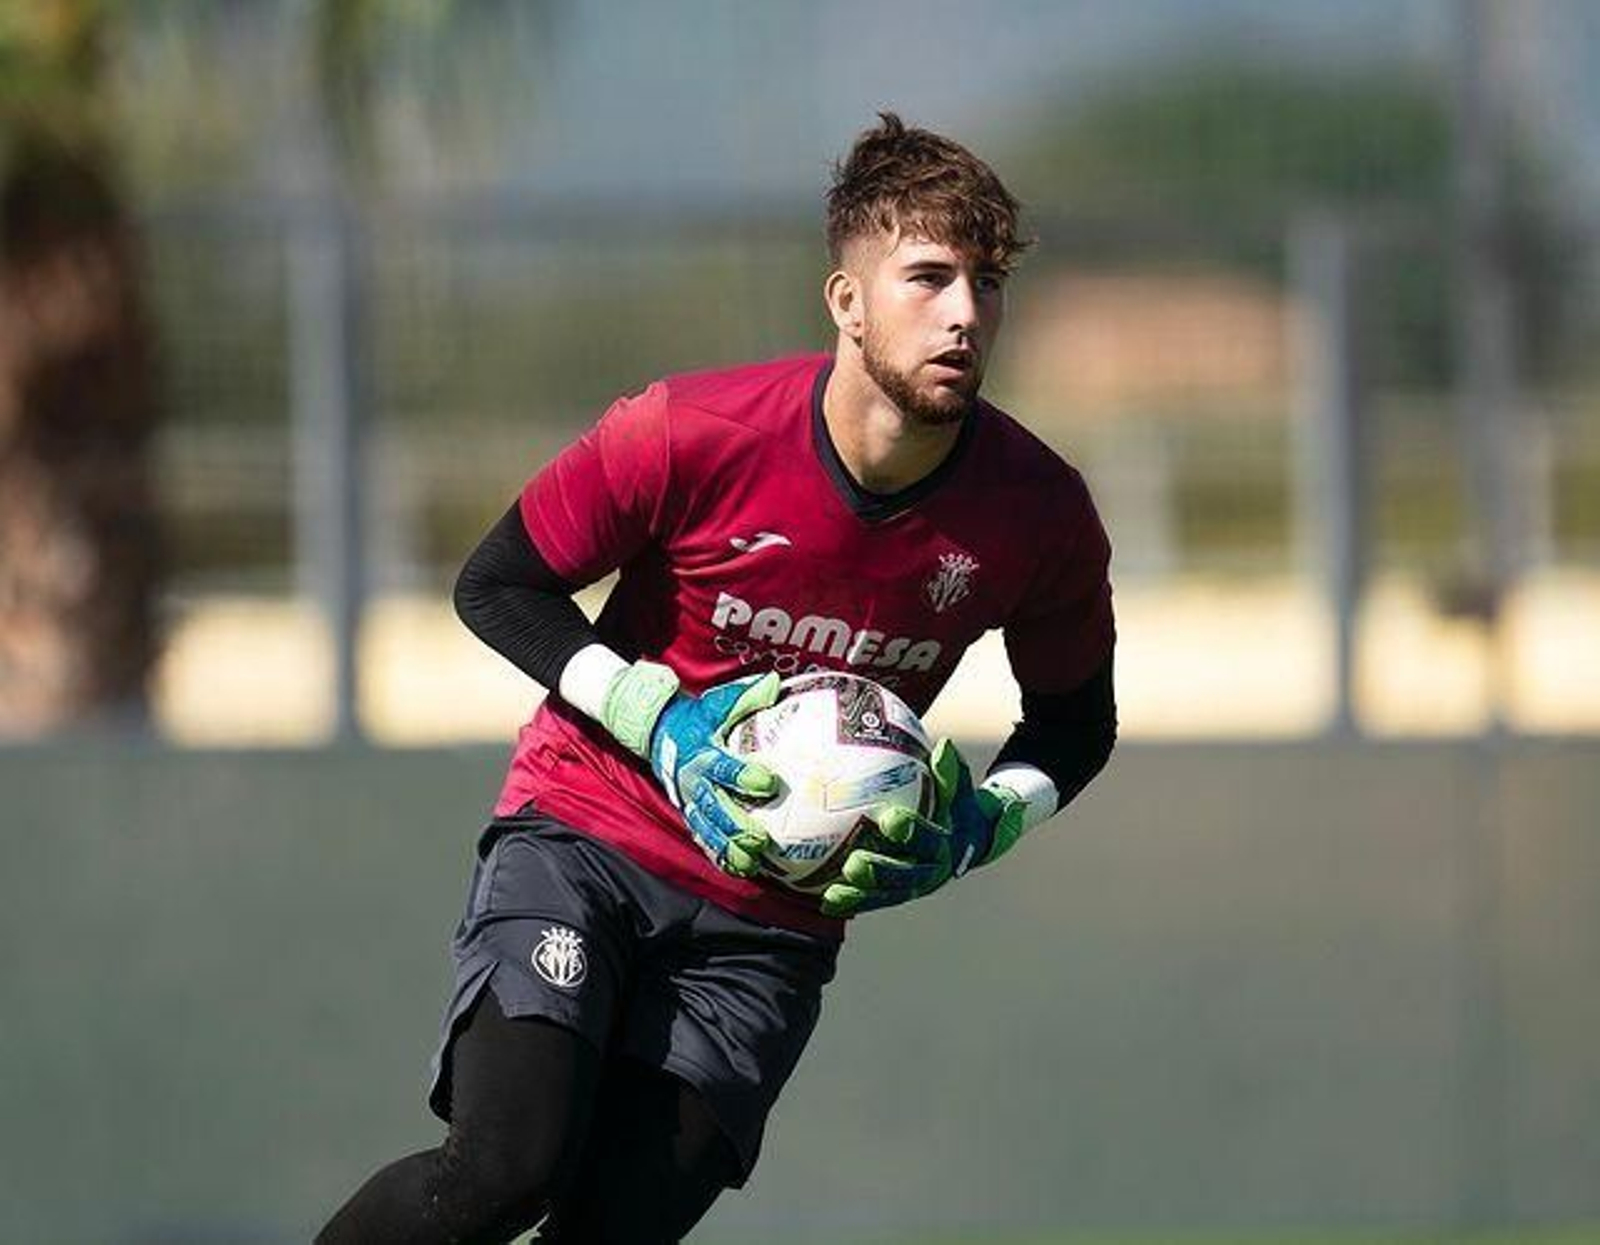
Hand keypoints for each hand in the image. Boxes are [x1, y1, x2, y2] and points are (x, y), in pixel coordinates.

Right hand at [601, 661, 780, 876]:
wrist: (660, 733)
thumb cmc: (698, 718)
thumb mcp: (717, 703)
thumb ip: (745, 696)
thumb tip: (775, 685)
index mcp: (702, 753)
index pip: (723, 766)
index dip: (743, 775)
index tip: (767, 782)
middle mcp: (694, 780)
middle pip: (715, 806)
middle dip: (736, 824)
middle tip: (760, 839)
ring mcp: (691, 801)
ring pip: (708, 828)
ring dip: (729, 847)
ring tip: (752, 862)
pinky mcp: (691, 814)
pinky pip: (704, 838)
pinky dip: (719, 855)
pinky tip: (739, 869)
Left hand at [820, 739, 1025, 916]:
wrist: (965, 841)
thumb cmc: (953, 806)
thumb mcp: (956, 789)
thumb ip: (948, 772)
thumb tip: (943, 746)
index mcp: (944, 845)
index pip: (929, 839)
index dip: (912, 831)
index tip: (891, 819)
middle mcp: (930, 872)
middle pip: (906, 876)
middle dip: (881, 871)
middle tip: (854, 863)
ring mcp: (912, 888)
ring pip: (886, 895)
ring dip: (861, 894)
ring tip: (834, 890)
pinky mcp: (895, 895)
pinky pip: (871, 901)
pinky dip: (850, 903)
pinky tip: (825, 901)